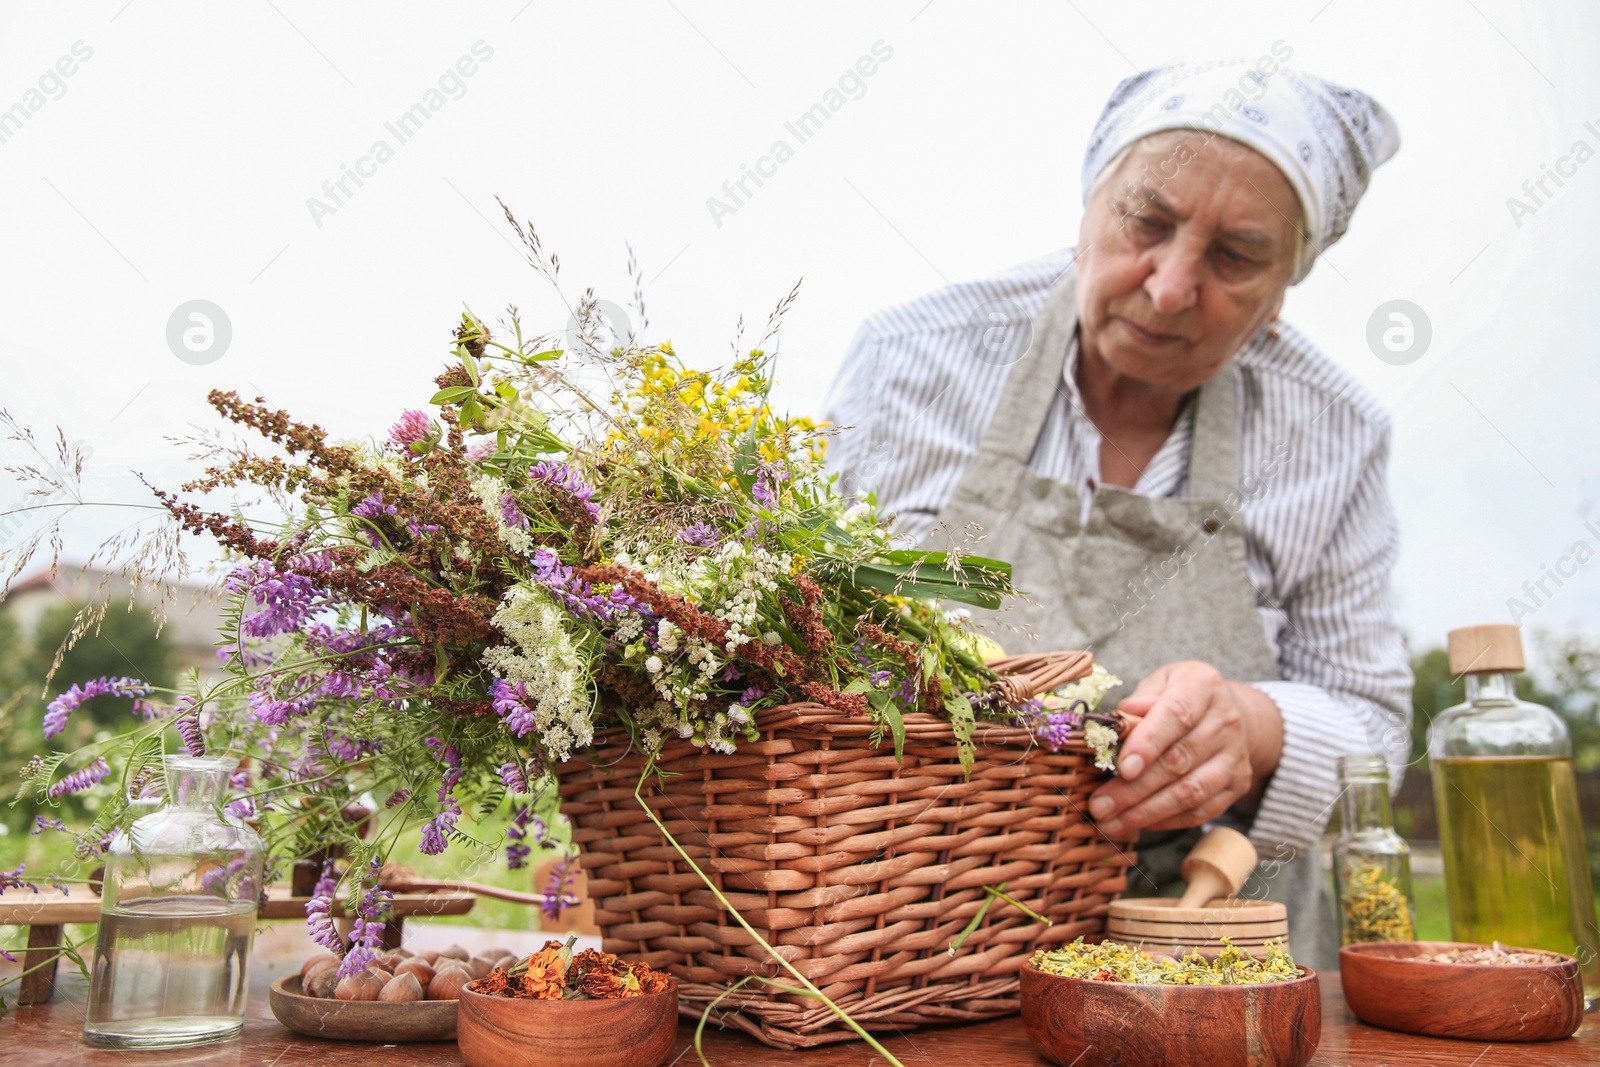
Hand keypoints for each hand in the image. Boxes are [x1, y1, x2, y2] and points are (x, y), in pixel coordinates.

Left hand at [1085, 660, 1282, 835]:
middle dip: (1134, 789)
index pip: (1176, 715)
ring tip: (1111, 822)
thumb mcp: (1158, 683)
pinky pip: (1201, 810)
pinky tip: (1137, 823)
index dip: (1148, 743)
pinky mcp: (1237, 784)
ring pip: (1190, 792)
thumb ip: (1138, 702)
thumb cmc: (1178, 696)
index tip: (1122, 768)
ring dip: (1146, 812)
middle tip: (1099, 806)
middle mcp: (1226, 721)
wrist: (1225, 712)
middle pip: (1179, 760)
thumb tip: (1119, 722)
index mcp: (1203, 686)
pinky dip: (1166, 821)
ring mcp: (1235, 756)